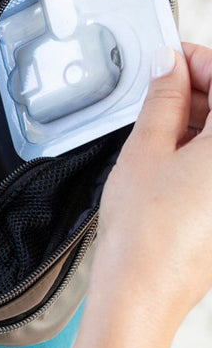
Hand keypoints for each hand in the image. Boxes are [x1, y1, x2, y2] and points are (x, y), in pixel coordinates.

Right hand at [95, 42, 211, 324]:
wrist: (144, 289)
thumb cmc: (145, 231)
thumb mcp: (145, 149)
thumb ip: (162, 99)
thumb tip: (169, 67)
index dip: (199, 61)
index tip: (171, 58)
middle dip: (199, 88)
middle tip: (157, 86)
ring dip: (200, 117)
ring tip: (157, 121)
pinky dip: (202, 146)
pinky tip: (169, 147)